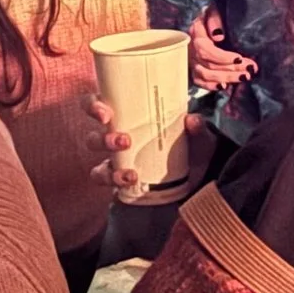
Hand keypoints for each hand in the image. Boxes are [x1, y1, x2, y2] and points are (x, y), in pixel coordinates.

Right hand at [90, 91, 213, 202]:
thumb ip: (196, 126)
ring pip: (97, 168)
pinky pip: (111, 188)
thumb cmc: (191, 145)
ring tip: (131, 173)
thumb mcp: (197, 133)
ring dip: (108, 170)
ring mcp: (118, 166)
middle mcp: (117, 140)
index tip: (105, 114)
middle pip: (92, 138)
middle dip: (103, 140)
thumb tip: (192, 121)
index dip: (93, 106)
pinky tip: (132, 183)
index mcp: (127, 117)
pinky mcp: (124, 185)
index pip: (97, 105)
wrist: (201, 175)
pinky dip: (117, 185)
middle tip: (124, 141)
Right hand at [188, 6, 257, 92]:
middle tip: (250, 70)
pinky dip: (211, 85)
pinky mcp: (193, 68)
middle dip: (231, 68)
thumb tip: (218, 36)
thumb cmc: (210, 13)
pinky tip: (225, 86)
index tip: (240, 58)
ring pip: (205, 75)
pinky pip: (199, 81)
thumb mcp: (212, 9)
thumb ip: (214, 19)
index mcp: (195, 33)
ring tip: (244, 77)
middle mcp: (191, 49)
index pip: (206, 50)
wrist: (202, 18)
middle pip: (209, 64)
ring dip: (226, 78)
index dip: (223, 57)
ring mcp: (191, 60)